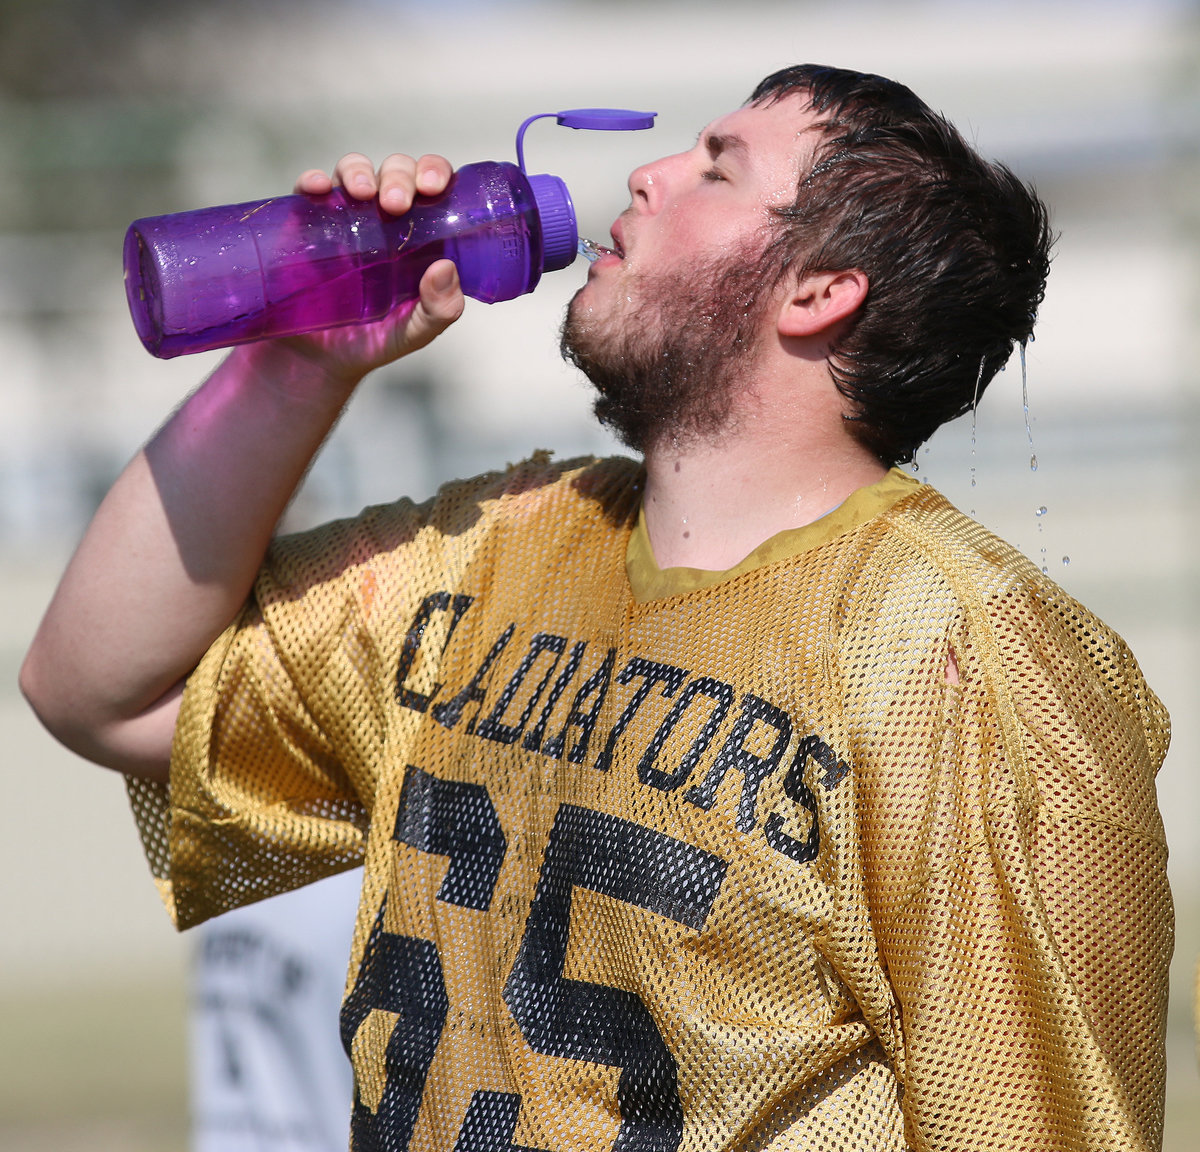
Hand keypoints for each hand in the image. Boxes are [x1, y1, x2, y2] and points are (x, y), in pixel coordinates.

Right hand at [276, 152, 465, 383]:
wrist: (320, 359)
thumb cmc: (375, 340)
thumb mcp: (415, 332)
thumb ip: (439, 310)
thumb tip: (445, 268)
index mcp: (420, 234)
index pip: (433, 187)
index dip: (436, 173)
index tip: (434, 186)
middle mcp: (384, 217)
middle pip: (396, 172)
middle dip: (400, 176)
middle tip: (397, 203)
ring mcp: (345, 216)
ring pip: (355, 171)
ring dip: (360, 172)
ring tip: (363, 193)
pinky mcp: (308, 222)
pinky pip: (309, 190)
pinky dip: (314, 181)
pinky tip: (319, 189)